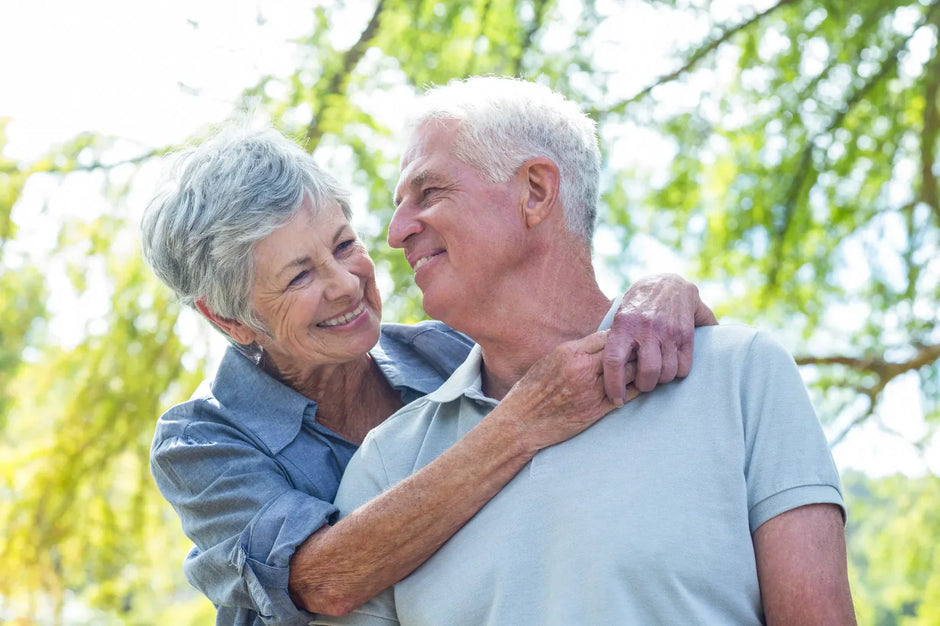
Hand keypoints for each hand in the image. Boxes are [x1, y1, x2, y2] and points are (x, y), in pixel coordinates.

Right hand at [499, 331, 637, 453]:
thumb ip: (575, 351)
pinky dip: (636, 389)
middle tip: (642, 352)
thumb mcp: (550, 360)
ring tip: (645, 368)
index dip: (620, 337)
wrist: (522, 421)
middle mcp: (582, 369)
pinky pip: (626, 396)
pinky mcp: (596, 411)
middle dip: (633, 351)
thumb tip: (598, 344)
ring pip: (629, 373)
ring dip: (638, 369)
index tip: (626, 339)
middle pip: (622, 352)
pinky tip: (640, 386)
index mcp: (570, 353)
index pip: (607, 336)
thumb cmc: (532, 390)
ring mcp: (591, 391)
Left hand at [604, 273, 717, 401]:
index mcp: (623, 326)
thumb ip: (612, 341)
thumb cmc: (637, 306)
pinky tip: (671, 365)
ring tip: (656, 374)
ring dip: (662, 380)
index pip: (614, 361)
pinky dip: (678, 372)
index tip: (615, 400)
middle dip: (644, 386)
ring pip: (667, 373)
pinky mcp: (686, 334)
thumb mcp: (619, 317)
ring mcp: (668, 332)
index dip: (613, 385)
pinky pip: (684, 367)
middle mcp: (646, 329)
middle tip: (641, 384)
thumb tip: (594, 370)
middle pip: (647, 373)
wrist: (667, 282)